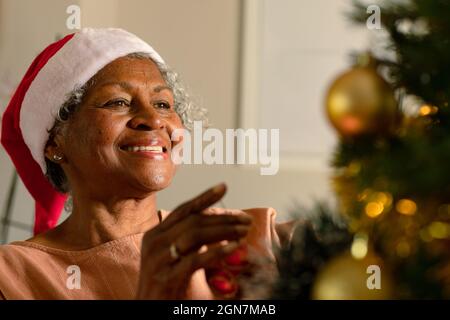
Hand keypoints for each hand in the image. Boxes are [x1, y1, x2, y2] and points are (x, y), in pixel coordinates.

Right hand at [136, 183, 252, 298]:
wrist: (147, 309)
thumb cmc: (165, 283)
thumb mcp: (174, 255)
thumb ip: (190, 239)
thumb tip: (219, 225)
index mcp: (156, 234)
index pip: (183, 209)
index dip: (204, 197)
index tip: (224, 187)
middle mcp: (155, 242)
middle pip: (194, 220)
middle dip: (223, 218)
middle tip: (246, 220)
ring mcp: (158, 259)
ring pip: (195, 235)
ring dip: (224, 231)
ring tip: (244, 231)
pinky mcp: (167, 277)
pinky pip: (195, 259)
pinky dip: (217, 251)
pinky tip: (234, 246)